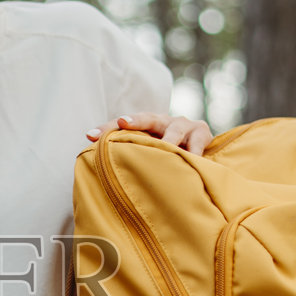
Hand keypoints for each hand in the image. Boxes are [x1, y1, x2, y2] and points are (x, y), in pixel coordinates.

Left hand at [87, 111, 211, 155]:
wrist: (205, 149)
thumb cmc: (171, 156)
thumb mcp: (152, 154)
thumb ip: (134, 159)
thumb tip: (101, 177)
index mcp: (147, 125)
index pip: (122, 126)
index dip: (107, 128)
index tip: (90, 135)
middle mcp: (163, 121)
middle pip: (147, 119)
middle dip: (135, 121)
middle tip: (122, 123)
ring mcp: (183, 125)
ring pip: (174, 131)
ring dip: (168, 141)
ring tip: (163, 147)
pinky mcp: (201, 133)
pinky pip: (196, 145)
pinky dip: (192, 153)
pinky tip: (191, 161)